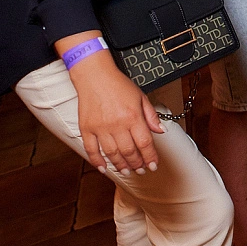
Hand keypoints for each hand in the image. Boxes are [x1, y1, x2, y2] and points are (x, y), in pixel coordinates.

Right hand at [63, 45, 164, 175]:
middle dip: (136, 164)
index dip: (150, 157)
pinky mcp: (86, 128)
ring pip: (111, 154)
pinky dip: (97, 161)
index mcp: (133, 116)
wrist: (95, 75)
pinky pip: (91, 150)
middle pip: (129, 151)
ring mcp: (100, 128)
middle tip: (140, 169)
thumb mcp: (141, 97)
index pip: (145, 143)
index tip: (152, 165)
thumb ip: (151, 115)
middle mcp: (117, 124)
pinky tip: (103, 168)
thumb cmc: (118, 85)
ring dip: (120, 165)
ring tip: (126, 170)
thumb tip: (160, 130)